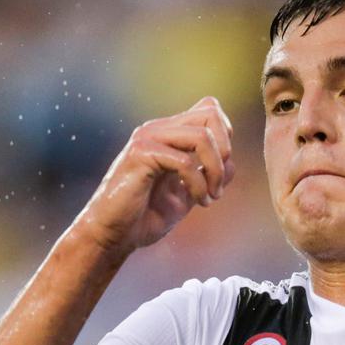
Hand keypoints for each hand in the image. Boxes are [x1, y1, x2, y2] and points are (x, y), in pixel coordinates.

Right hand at [71, 96, 234, 253]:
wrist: (113, 235)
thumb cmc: (145, 216)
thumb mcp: (187, 194)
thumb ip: (207, 175)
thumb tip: (231, 163)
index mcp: (168, 135)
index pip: (209, 109)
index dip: (226, 138)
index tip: (221, 173)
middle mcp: (158, 130)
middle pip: (210, 113)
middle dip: (224, 151)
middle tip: (218, 185)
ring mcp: (147, 139)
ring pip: (201, 136)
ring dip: (215, 170)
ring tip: (210, 197)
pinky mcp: (140, 154)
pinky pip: (184, 161)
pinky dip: (198, 184)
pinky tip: (199, 201)